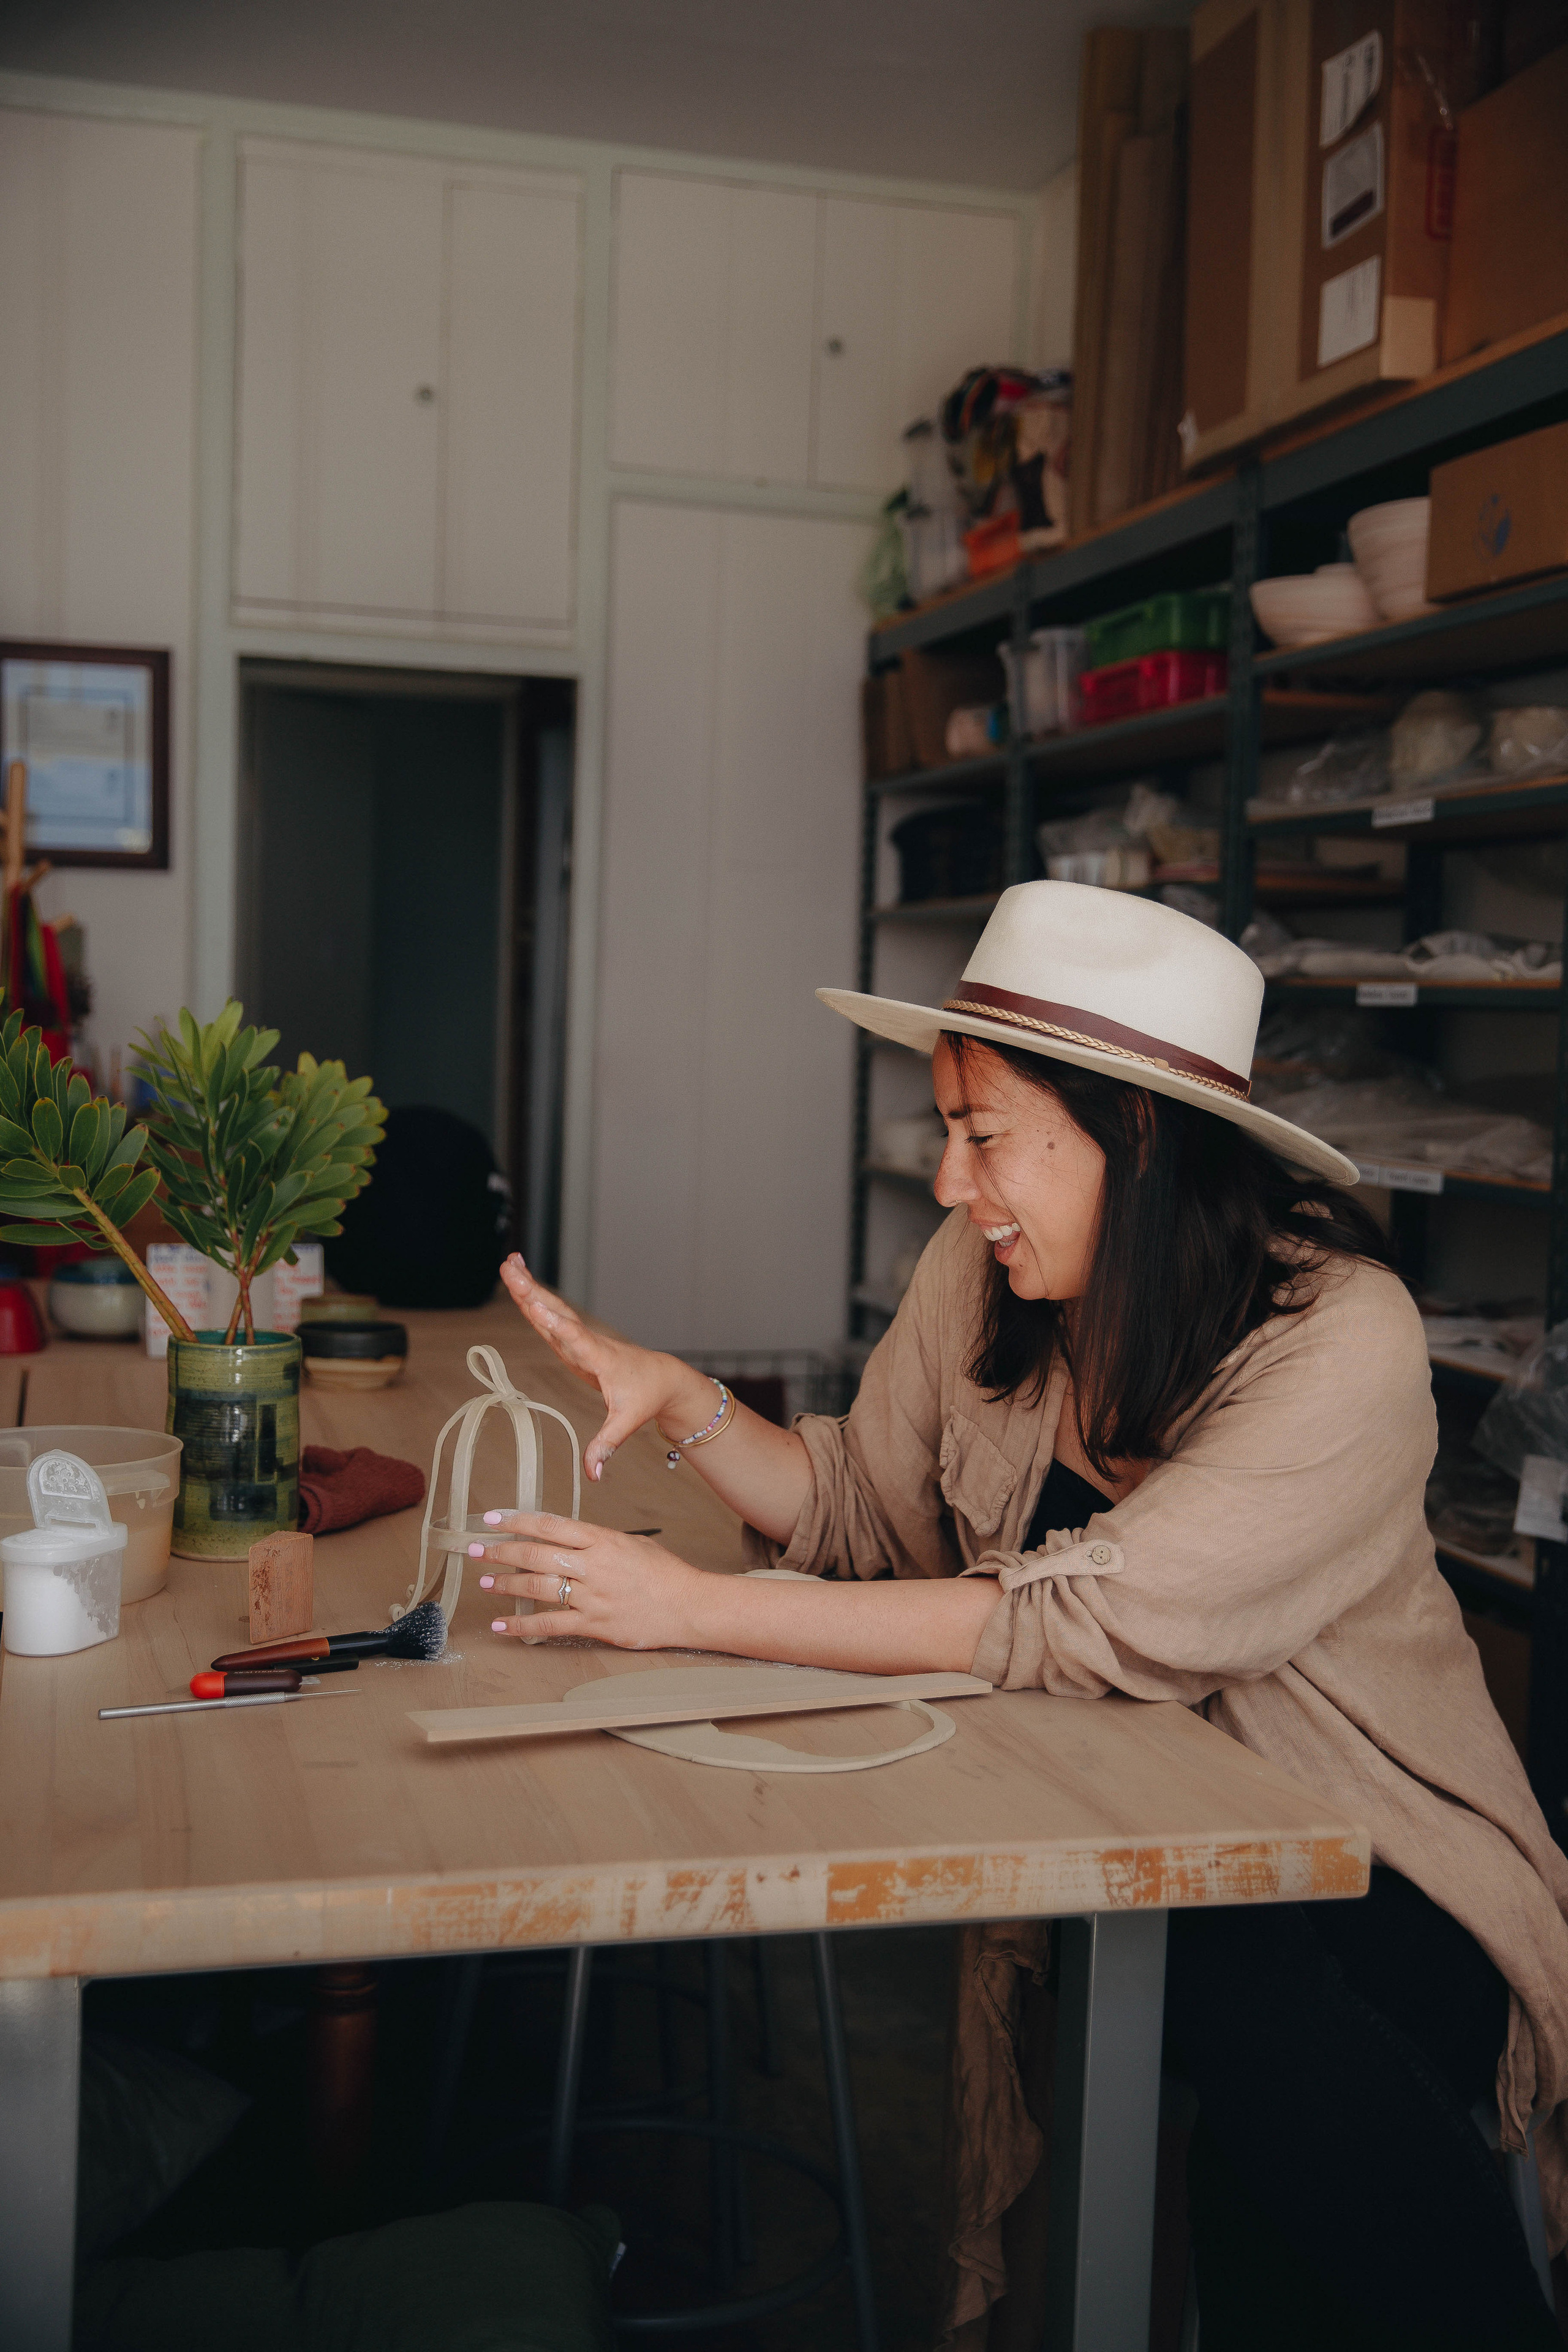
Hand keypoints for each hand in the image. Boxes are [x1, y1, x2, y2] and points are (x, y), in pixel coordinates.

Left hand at [471, 1512, 706, 1648]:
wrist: (690, 1605)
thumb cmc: (664, 1574)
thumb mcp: (630, 1544)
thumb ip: (595, 1542)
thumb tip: (562, 1541)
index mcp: (603, 1540)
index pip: (551, 1525)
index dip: (517, 1520)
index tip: (492, 1519)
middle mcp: (594, 1566)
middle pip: (537, 1554)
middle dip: (501, 1551)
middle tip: (476, 1550)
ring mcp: (593, 1597)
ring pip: (539, 1588)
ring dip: (508, 1584)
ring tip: (487, 1581)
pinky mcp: (595, 1625)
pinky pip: (550, 1625)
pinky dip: (522, 1625)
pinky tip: (503, 1625)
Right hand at [499, 1253, 715, 1481]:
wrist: (663, 1378)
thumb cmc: (646, 1398)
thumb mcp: (627, 1423)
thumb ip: (606, 1446)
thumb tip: (592, 1475)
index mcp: (601, 1358)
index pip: (576, 1340)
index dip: (556, 1325)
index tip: (536, 1306)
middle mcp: (588, 1342)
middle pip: (556, 1314)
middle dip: (532, 1291)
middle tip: (510, 1267)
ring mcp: (580, 1339)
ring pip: (552, 1310)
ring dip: (529, 1287)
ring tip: (509, 1263)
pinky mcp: (573, 1342)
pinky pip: (550, 1318)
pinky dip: (534, 1300)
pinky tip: (521, 1285)